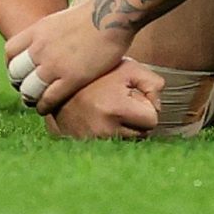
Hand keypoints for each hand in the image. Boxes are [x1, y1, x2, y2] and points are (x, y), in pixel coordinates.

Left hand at [14, 4, 130, 114]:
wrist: (111, 15)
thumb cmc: (95, 14)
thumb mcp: (61, 19)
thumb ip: (51, 32)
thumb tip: (53, 39)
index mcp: (37, 31)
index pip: (10, 51)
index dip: (12, 65)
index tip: (19, 72)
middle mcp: (40, 48)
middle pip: (16, 72)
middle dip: (19, 83)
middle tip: (26, 90)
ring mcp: (54, 64)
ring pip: (29, 88)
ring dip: (30, 98)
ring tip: (34, 103)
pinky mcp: (71, 78)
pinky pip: (49, 98)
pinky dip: (44, 106)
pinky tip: (45, 109)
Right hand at [43, 59, 163, 139]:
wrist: (56, 79)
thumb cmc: (98, 72)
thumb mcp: (128, 67)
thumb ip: (152, 82)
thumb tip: (157, 106)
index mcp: (116, 108)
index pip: (152, 120)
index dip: (146, 107)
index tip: (133, 97)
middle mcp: (104, 129)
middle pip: (141, 135)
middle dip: (136, 121)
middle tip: (120, 103)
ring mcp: (91, 140)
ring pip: (127, 142)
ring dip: (124, 129)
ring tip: (110, 110)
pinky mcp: (81, 144)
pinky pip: (109, 146)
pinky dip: (109, 135)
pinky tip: (100, 120)